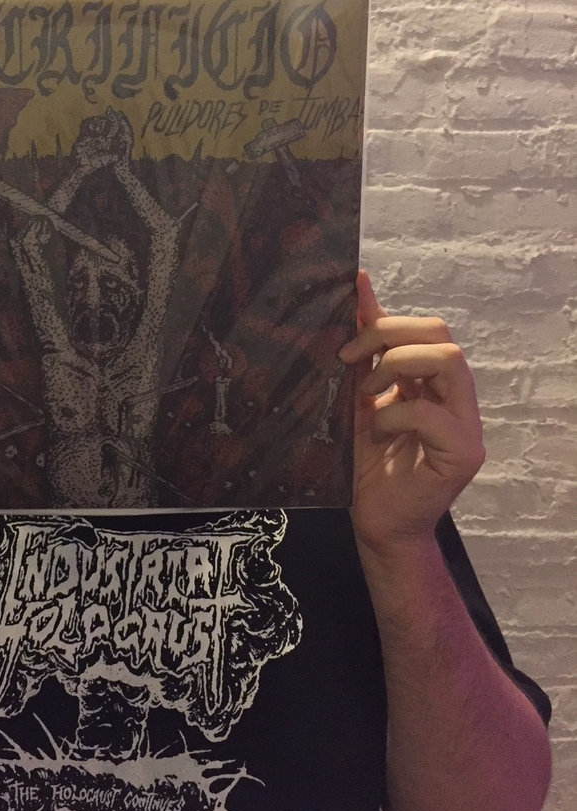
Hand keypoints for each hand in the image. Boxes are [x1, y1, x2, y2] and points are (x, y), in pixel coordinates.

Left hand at [339, 271, 485, 553]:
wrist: (375, 524)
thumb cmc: (366, 466)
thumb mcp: (357, 398)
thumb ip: (363, 349)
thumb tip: (358, 285)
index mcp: (434, 384)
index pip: (427, 328)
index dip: (385, 320)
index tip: (344, 339)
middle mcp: (456, 399)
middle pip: (440, 335)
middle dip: (388, 336)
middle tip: (350, 360)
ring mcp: (466, 425)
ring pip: (447, 360)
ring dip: (395, 367)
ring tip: (366, 395)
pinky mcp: (463, 453)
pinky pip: (431, 412)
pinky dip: (395, 413)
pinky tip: (377, 431)